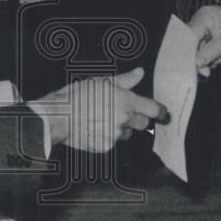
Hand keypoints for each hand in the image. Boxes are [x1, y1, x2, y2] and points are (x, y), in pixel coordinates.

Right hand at [28, 67, 167, 153]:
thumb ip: (125, 80)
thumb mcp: (101, 82)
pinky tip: (94, 128)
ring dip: (121, 128)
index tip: (162, 113)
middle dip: (137, 119)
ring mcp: (116, 135)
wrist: (58, 116)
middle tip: (122, 113)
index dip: (160, 112)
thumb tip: (140, 73)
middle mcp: (125, 119)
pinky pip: (113, 142)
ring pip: (127, 133)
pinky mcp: (106, 147)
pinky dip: (107, 137)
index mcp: (127, 101)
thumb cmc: (78, 96)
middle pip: (143, 123)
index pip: (154, 110)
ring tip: (102, 119)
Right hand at [189, 5, 220, 75]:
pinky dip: (213, 54)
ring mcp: (201, 26)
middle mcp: (199, 20)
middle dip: (202, 58)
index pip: (189, 38)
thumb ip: (210, 53)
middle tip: (209, 70)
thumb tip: (197, 64)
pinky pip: (203, 47)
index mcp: (203, 18)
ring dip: (210, 57)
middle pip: (192, 44)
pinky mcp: (205, 33)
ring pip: (198, 48)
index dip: (190, 53)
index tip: (196, 67)